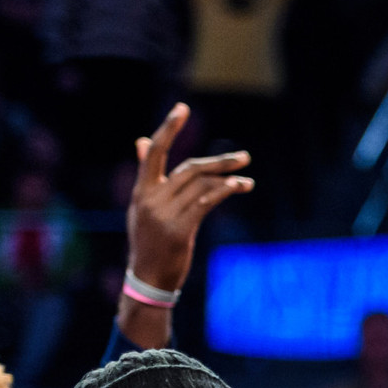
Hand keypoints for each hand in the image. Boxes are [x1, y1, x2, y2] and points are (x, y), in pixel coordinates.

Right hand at [128, 103, 251, 292]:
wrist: (148, 278)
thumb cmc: (149, 241)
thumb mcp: (142, 207)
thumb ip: (147, 175)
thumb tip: (140, 140)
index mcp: (141, 191)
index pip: (154, 153)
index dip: (168, 129)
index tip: (182, 108)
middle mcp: (150, 199)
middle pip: (189, 169)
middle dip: (219, 162)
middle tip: (244, 157)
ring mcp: (164, 214)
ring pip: (202, 185)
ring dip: (228, 179)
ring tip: (247, 179)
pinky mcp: (179, 229)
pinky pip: (206, 202)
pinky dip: (225, 191)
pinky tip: (241, 187)